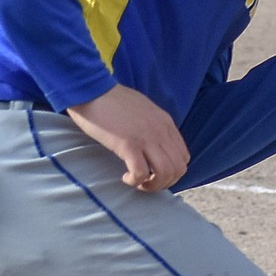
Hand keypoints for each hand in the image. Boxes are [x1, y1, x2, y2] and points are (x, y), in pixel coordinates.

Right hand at [67, 85, 189, 190]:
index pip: (184, 157)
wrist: (92, 90)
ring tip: (138, 183)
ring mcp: (146, 138)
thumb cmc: (111, 100)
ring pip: (164, 174)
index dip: (172, 172)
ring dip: (152, 185)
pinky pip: (141, 173)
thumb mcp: (143, 109)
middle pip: (178, 169)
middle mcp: (161, 131)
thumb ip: (153, 125)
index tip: (155, 173)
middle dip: (164, 182)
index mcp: (166, 123)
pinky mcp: (128, 145)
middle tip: (147, 182)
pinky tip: (125, 177)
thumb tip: (153, 145)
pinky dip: (135, 181)